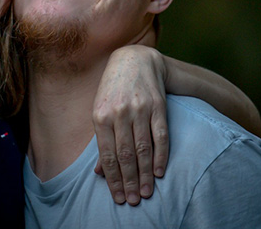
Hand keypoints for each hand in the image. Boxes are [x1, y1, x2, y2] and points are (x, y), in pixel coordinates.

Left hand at [92, 45, 168, 205]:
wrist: (134, 60)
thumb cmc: (113, 90)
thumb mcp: (100, 111)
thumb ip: (101, 141)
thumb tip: (99, 172)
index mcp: (100, 116)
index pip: (108, 155)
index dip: (113, 179)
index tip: (119, 197)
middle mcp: (120, 113)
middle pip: (126, 155)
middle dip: (130, 181)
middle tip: (134, 200)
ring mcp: (140, 109)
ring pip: (143, 148)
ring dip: (146, 174)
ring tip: (147, 192)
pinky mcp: (158, 106)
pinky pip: (161, 136)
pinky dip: (161, 156)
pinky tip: (160, 172)